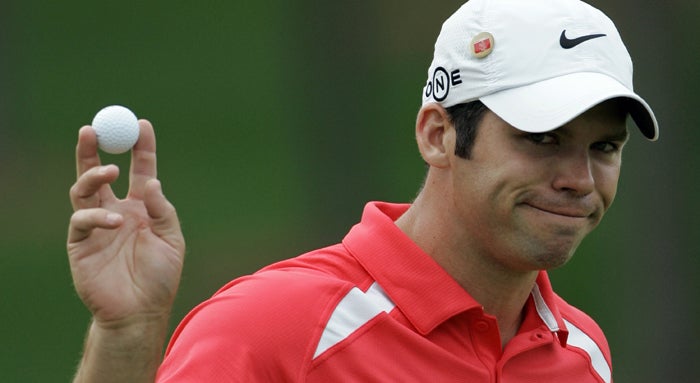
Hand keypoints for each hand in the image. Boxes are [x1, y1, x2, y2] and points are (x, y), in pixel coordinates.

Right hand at [67, 120, 184, 327]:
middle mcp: (116, 210)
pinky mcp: (80, 243)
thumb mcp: (172, 239)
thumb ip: (162, 210)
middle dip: (95, 148)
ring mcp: (96, 225)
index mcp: (141, 207)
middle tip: (95, 127)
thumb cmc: (160, 277)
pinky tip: (113, 222)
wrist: (140, 311)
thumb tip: (151, 182)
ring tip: (111, 170)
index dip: (140, 147)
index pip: (140, 169)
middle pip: (100, 172)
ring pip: (83, 189)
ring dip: (94, 174)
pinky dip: (96, 215)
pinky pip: (81, 219)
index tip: (142, 124)